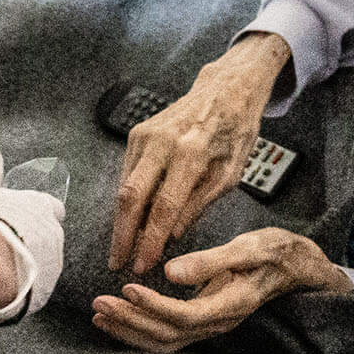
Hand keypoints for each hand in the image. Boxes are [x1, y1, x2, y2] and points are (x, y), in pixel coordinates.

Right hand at [0, 146, 65, 318]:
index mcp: (42, 207)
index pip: (52, 207)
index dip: (39, 212)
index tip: (24, 217)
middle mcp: (54, 234)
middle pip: (49, 236)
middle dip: (33, 241)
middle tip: (6, 244)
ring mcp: (52, 264)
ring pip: (45, 263)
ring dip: (28, 265)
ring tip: (0, 268)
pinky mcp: (45, 291)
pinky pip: (35, 288)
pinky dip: (23, 286)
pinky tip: (2, 286)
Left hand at [91, 228, 348, 353]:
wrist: (295, 267)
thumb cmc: (272, 252)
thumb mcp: (247, 248)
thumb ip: (210, 261)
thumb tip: (170, 272)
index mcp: (230, 305)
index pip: (184, 316)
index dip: (153, 307)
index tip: (127, 288)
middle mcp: (219, 322)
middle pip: (169, 336)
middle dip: (131, 322)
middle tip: (99, 303)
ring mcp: (211, 326)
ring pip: (165, 342)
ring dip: (130, 331)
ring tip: (100, 315)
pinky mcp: (203, 321)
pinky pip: (168, 336)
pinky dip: (140, 330)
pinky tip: (119, 319)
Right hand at [109, 31, 291, 274]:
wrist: (226, 90)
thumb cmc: (235, 131)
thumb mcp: (230, 174)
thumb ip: (198, 205)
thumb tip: (170, 237)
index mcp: (192, 153)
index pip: (164, 207)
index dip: (150, 240)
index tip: (143, 264)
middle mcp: (163, 142)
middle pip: (131, 197)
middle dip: (122, 236)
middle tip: (118, 263)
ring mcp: (146, 135)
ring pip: (123, 186)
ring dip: (120, 221)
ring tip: (122, 249)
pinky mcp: (137, 133)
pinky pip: (126, 173)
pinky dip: (127, 200)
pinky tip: (130, 219)